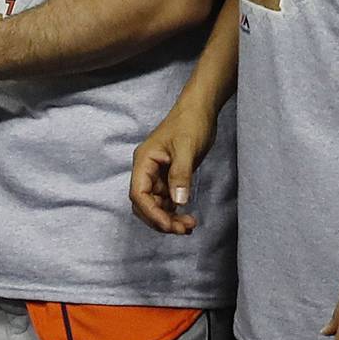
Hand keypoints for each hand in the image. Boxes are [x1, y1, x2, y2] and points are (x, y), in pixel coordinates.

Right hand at [129, 95, 216, 235]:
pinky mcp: (169, 177)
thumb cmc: (190, 123)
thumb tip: (178, 202)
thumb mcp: (187, 148)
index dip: (151, 213)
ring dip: (169, 219)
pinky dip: (174, 213)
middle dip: (160, 220)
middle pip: (144, 204)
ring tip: (189, 225)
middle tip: (183, 229)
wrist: (200, 110)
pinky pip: (166, 202)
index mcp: (144, 161)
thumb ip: (181, 175)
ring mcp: (157, 175)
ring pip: (155, 206)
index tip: (169, 226)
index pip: (139, 194)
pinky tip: (187, 218)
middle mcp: (146, 170)